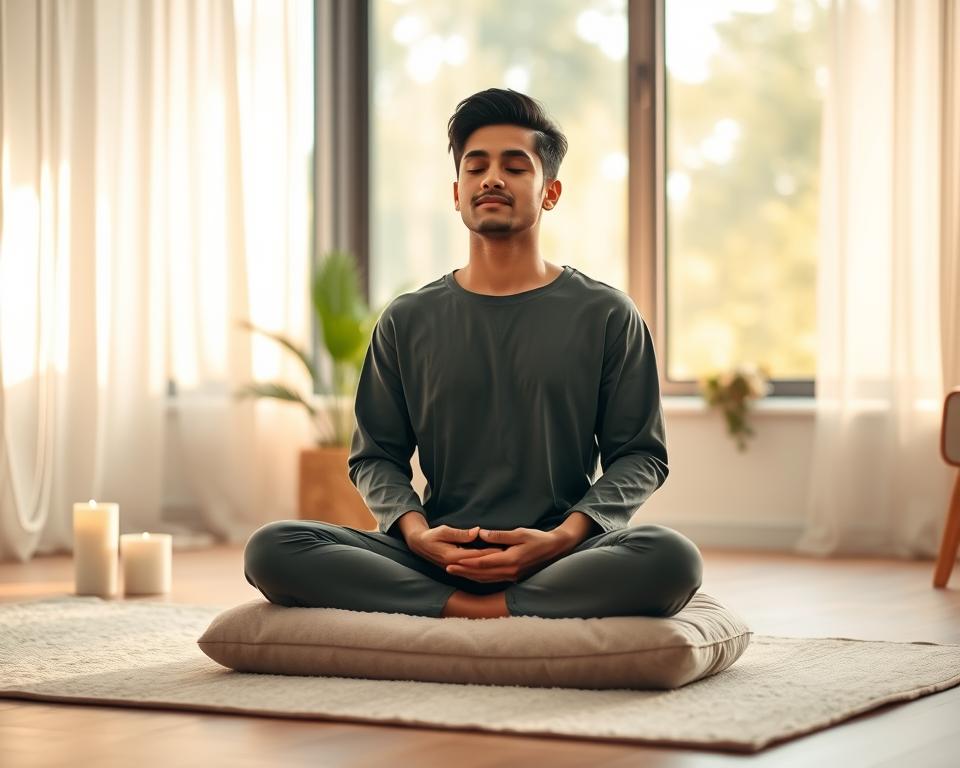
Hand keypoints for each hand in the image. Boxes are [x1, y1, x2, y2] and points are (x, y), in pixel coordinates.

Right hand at [407, 525, 506, 570]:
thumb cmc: (432, 535)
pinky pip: (473, 575)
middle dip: (494, 562)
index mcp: (452, 556)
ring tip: (506, 564)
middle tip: (510, 557)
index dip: (490, 553)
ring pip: (477, 574)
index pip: (476, 556)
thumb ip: (460, 533)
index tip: (504, 549)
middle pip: (479, 567)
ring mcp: (456, 570)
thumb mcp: (444, 530)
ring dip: (491, 570)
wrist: (420, 545)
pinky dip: (484, 574)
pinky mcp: (457, 570)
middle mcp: (455, 566)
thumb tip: (476, 532)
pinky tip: (494, 572)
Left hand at [445, 527, 571, 582]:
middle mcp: (510, 572)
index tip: (453, 560)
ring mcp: (512, 576)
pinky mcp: (514, 577)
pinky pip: (493, 579)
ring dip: (470, 576)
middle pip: (482, 574)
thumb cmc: (538, 538)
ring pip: (486, 579)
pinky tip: (473, 575)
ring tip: (456, 572)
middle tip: (447, 569)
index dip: (467, 562)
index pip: (483, 563)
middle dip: (464, 571)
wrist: (556, 549)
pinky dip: (480, 578)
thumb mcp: (519, 533)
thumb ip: (499, 535)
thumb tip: (481, 533)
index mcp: (510, 560)